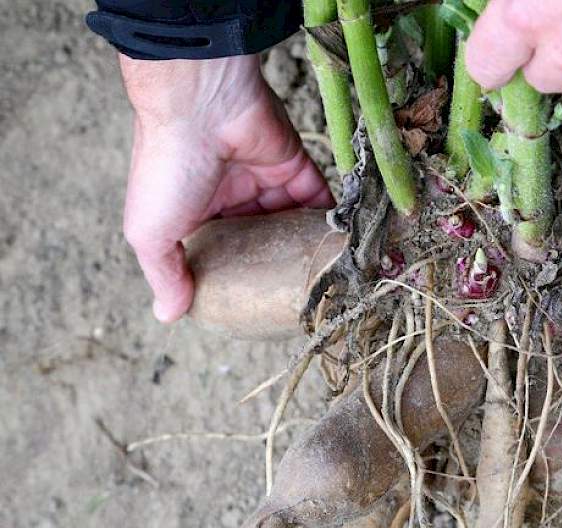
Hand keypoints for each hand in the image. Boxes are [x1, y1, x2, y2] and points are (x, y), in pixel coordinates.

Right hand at [119, 54, 333, 322]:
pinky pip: (317, 199)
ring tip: (322, 283)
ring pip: (290, 223)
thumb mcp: (150, 231)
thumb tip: (168, 315)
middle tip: (292, 300)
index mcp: (192, 213)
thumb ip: (164, 274)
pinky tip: (337, 251)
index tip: (247, 307)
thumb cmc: (168, 168)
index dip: (230, 277)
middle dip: (273, 266)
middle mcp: (230, 197)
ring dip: (304, 248)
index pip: (216, 252)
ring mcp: (265, 181)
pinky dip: (327, 222)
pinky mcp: (295, 166)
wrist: (202, 104)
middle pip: (259, 240)